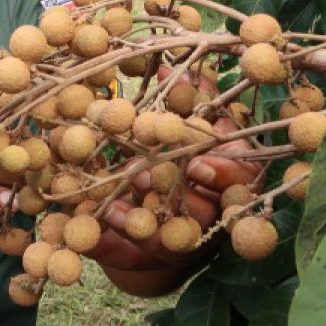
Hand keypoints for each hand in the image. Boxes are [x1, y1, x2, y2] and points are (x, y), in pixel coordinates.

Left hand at [90, 114, 262, 290]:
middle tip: (144, 176)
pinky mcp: (145, 258)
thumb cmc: (184, 154)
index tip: (197, 163)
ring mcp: (179, 242)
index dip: (221, 173)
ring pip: (165, 239)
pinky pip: (127, 255)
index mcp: (231, 180)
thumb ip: (190, 97)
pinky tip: (87, 230)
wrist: (162, 210)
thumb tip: (171, 67)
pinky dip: (106, 243)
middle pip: (203, 212)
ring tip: (110, 205)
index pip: (239, 179)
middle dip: (174, 194)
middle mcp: (210, 215)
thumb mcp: (192, 124)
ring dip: (137, 222)